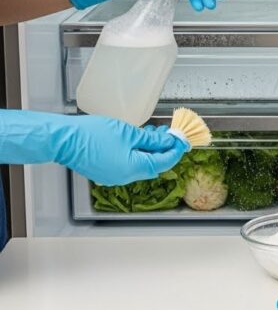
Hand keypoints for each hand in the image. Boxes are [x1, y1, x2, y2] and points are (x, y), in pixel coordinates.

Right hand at [0, 110, 187, 185]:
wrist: (63, 139)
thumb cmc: (92, 134)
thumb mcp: (128, 133)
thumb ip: (151, 139)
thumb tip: (168, 142)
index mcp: (133, 169)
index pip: (163, 162)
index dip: (175, 151)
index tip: (183, 140)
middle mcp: (125, 177)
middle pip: (153, 165)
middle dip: (163, 150)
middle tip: (170, 134)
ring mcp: (114, 177)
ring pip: (140, 164)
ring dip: (150, 150)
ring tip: (154, 132)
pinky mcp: (106, 172)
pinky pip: (128, 164)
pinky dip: (137, 153)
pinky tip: (138, 140)